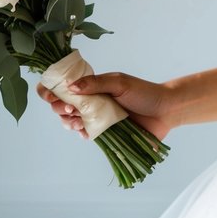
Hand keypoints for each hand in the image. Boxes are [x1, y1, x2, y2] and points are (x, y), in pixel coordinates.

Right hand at [36, 71, 175, 140]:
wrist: (165, 111)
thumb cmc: (144, 93)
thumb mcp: (119, 83)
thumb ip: (95, 83)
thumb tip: (70, 87)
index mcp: (91, 87)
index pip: (63, 87)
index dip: (51, 91)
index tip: (51, 96)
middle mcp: (91, 102)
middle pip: (62, 106)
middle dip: (59, 108)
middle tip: (71, 109)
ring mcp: (97, 118)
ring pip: (71, 122)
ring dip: (68, 122)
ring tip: (77, 121)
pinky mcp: (106, 134)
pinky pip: (87, 135)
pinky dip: (82, 133)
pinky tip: (84, 132)